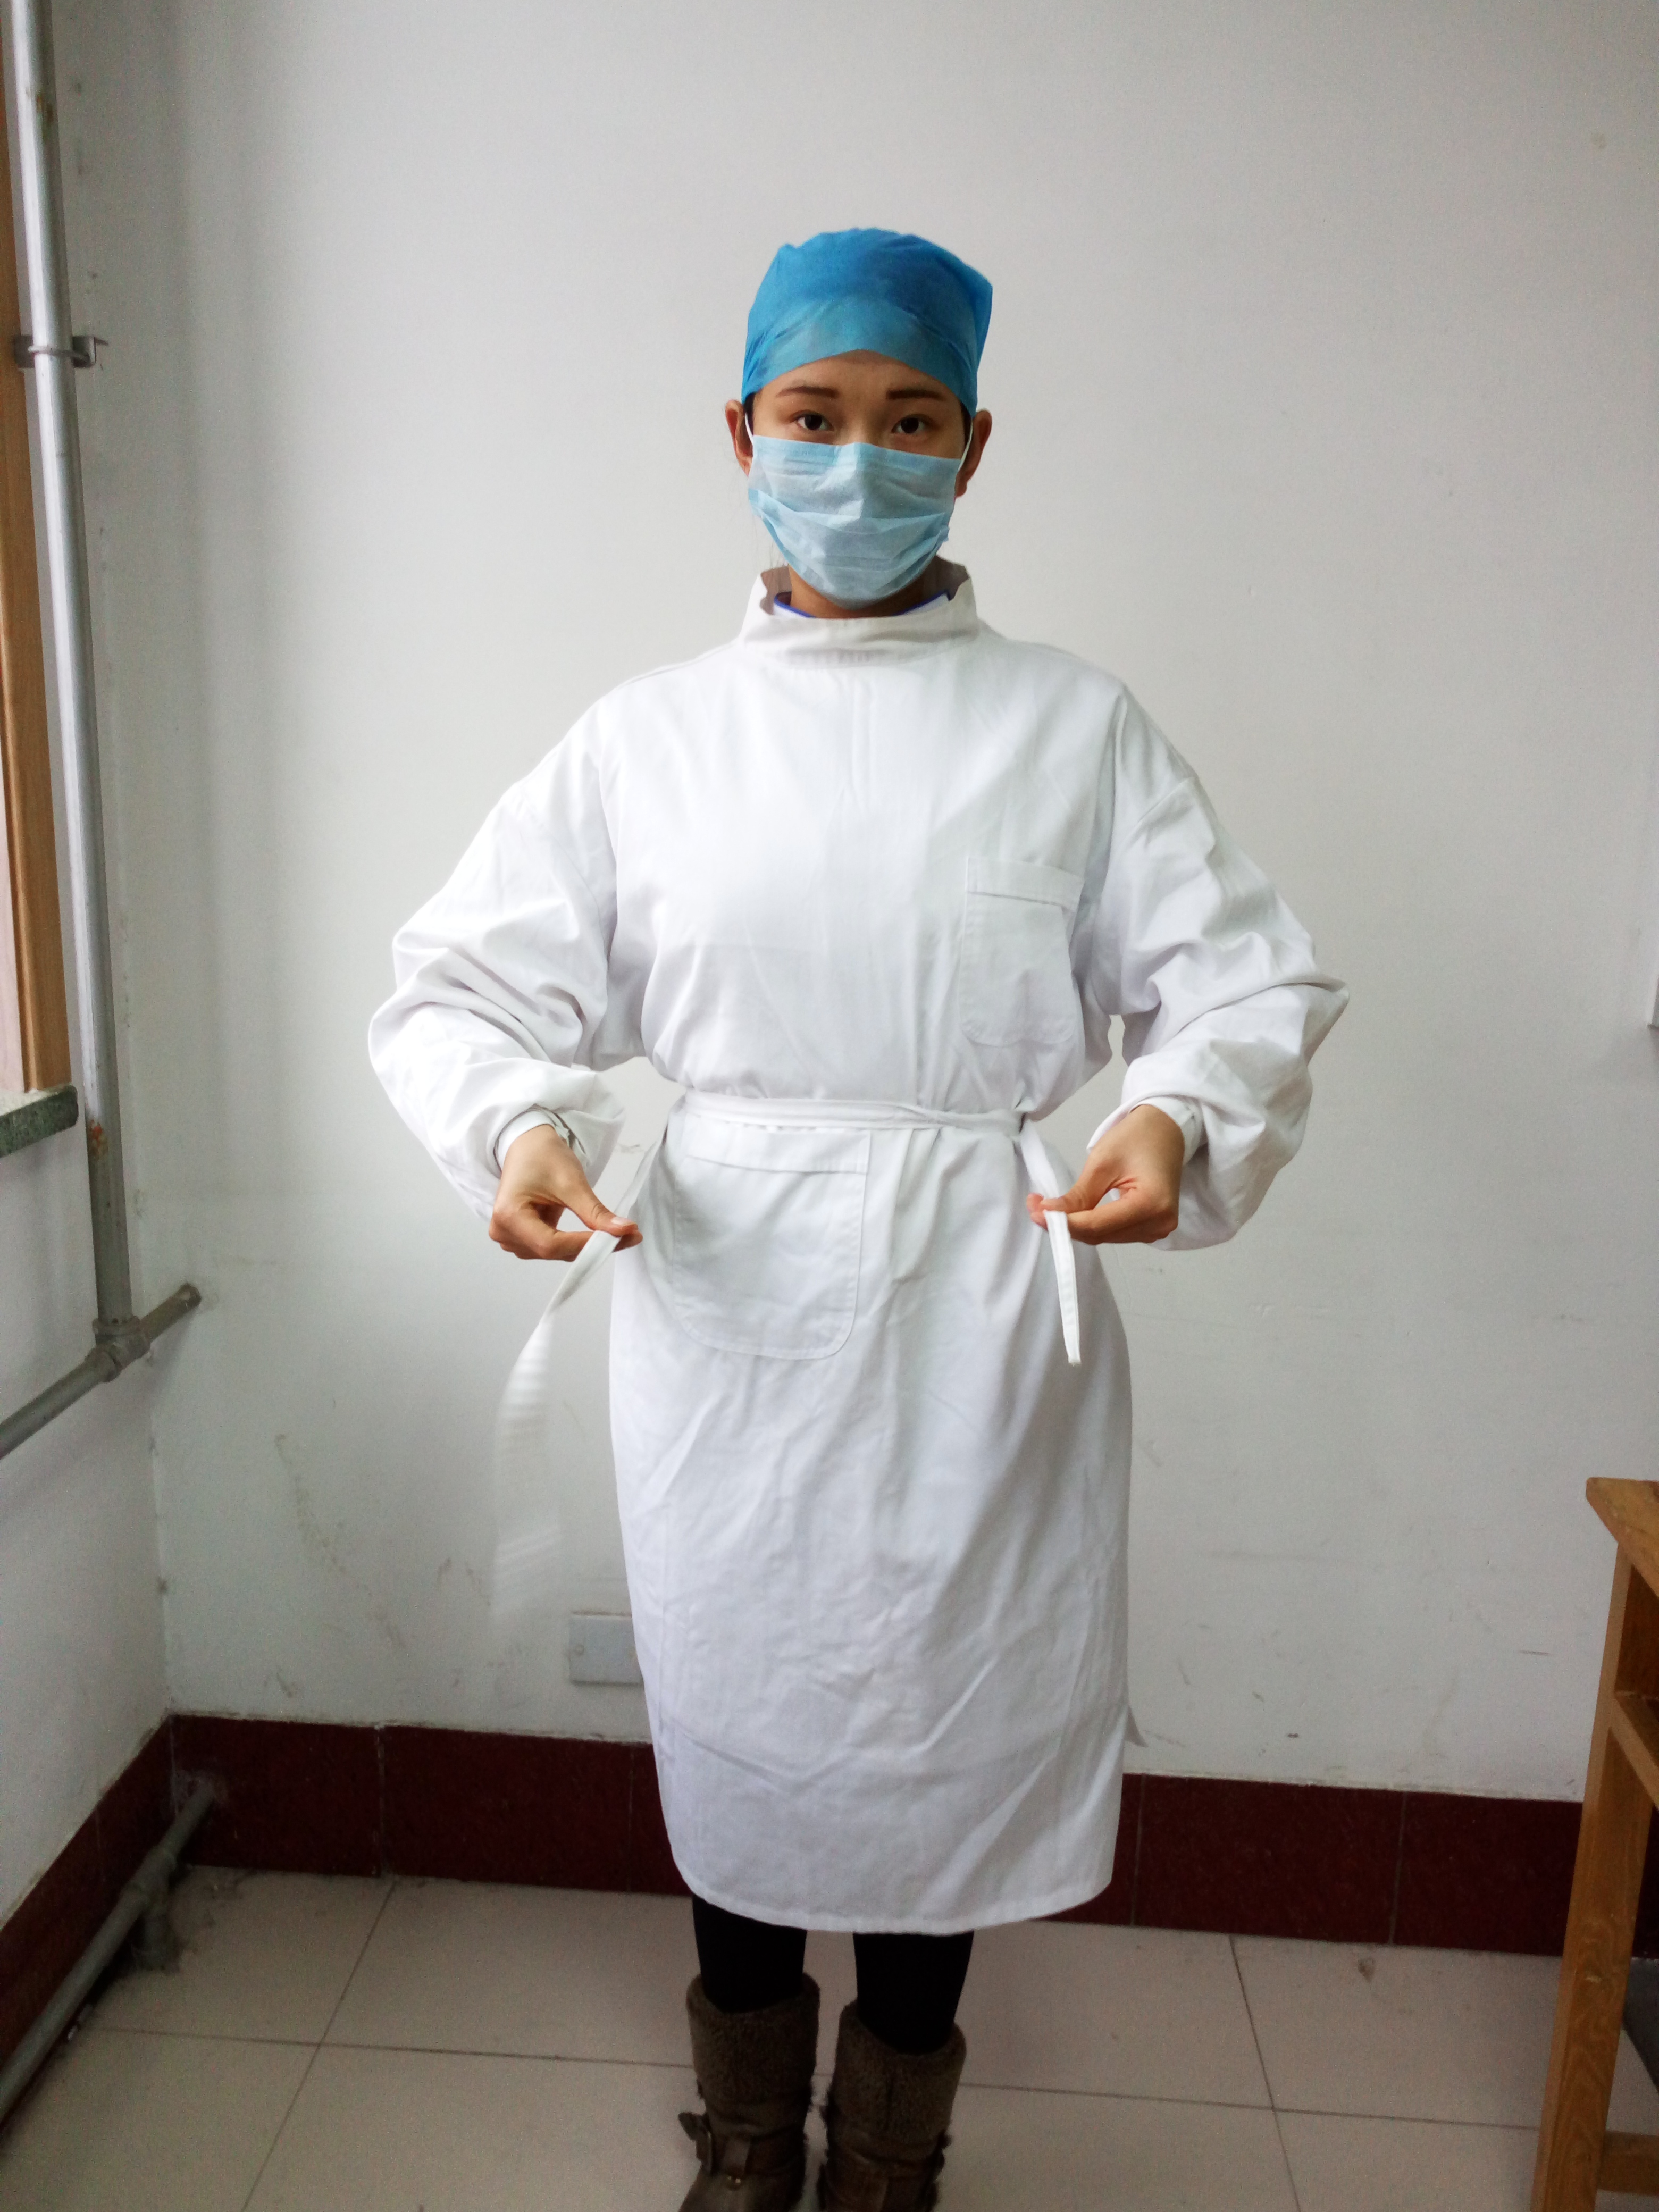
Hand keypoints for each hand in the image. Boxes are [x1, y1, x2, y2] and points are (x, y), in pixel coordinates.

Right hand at [489, 1123, 640, 1260]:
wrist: (528, 1146)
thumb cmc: (542, 1157)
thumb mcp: (571, 1182)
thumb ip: (595, 1212)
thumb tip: (625, 1231)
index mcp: (508, 1215)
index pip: (550, 1244)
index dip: (585, 1245)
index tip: (619, 1238)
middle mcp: (504, 1232)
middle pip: (553, 1252)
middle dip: (591, 1247)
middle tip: (628, 1236)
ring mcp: (511, 1238)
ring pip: (555, 1254)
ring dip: (586, 1248)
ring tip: (617, 1234)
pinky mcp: (522, 1238)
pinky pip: (553, 1249)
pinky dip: (576, 1243)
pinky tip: (598, 1235)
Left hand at [1025, 1103, 1185, 1246]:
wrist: (1165, 1131)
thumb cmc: (1135, 1138)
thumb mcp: (1102, 1162)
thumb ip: (1078, 1195)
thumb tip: (1046, 1214)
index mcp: (1151, 1204)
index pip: (1098, 1225)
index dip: (1064, 1222)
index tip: (1035, 1211)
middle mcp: (1159, 1224)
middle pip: (1101, 1234)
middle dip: (1066, 1224)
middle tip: (1036, 1207)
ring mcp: (1158, 1229)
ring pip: (1105, 1237)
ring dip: (1077, 1226)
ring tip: (1051, 1208)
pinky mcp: (1152, 1228)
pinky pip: (1114, 1233)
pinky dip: (1092, 1225)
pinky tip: (1077, 1212)